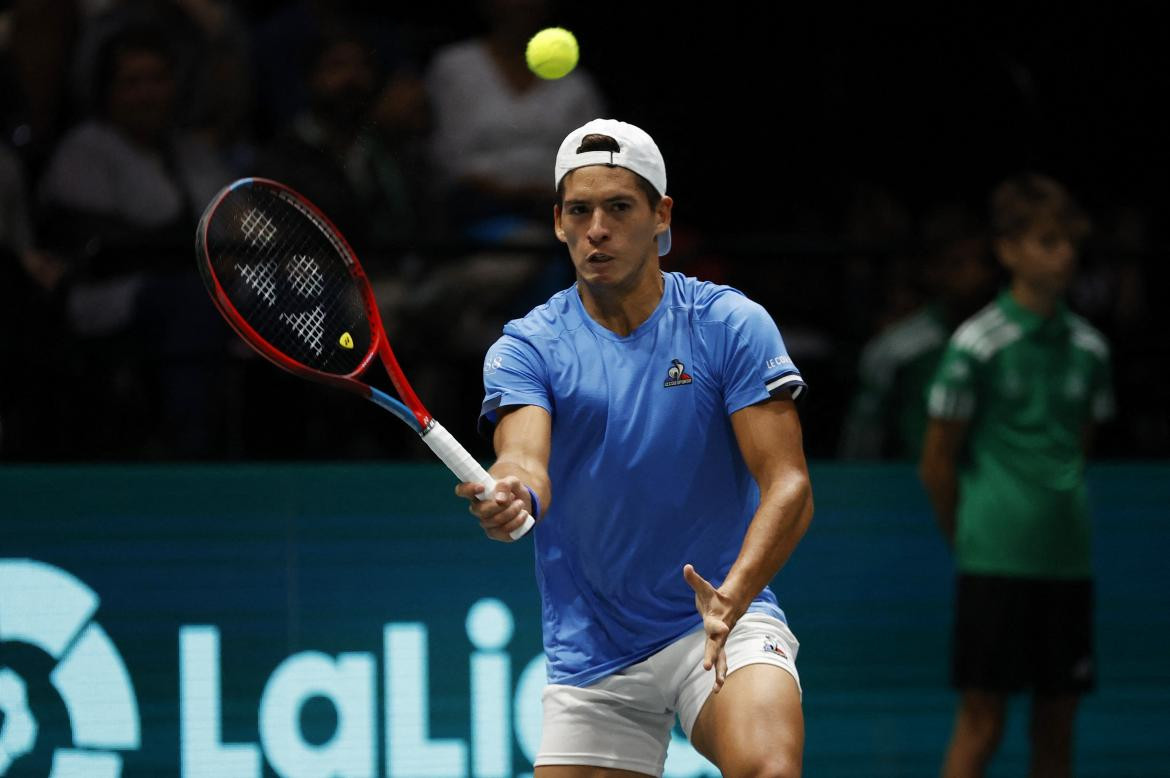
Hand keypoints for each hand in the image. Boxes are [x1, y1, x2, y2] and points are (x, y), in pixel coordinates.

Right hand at [455, 476, 529, 541]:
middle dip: (500, 505)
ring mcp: (485, 522)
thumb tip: (499, 499)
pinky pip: (504, 532)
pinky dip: (517, 522)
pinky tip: (523, 514)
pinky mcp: (495, 533)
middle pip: (481, 511)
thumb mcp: (512, 481)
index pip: (462, 490)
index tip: (482, 487)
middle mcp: (478, 508)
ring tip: (521, 504)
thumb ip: (505, 485)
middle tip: (513, 497)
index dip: (468, 489)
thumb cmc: (512, 489)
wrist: (523, 502)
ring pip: (495, 521)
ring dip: (512, 511)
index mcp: (477, 493)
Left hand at [683, 564, 740, 692]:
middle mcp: (720, 632)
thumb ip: (694, 579)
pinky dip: (720, 674)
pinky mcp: (720, 646)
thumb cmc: (715, 597)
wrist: (732, 603)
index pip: (715, 624)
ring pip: (722, 658)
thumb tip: (686, 567)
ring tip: (718, 687)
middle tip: (706, 667)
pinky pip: (721, 662)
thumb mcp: (704, 588)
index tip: (721, 629)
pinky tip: (718, 689)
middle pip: (716, 645)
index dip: (718, 626)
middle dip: (712, 656)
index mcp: (716, 619)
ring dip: (720, 672)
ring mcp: (721, 641)